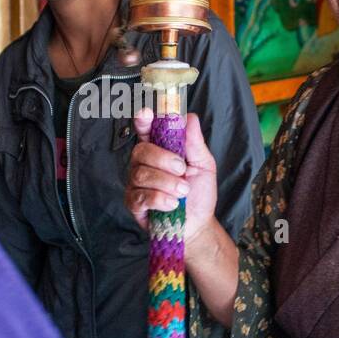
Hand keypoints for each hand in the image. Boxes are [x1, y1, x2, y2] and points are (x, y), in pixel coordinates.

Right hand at [125, 108, 217, 246]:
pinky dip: (160, 199)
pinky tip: (172, 204)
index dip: (143, 120)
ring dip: (167, 183)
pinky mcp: (134, 203)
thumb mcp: (204, 165)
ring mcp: (136, 183)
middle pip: (141, 150)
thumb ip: (194, 142)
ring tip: (183, 191)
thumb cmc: (199, 193)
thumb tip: (189, 117)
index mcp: (159, 149)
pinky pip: (141, 195)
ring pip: (141, 174)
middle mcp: (143, 163)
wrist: (198, 223)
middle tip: (182, 170)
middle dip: (164, 159)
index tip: (147, 114)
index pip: (146, 129)